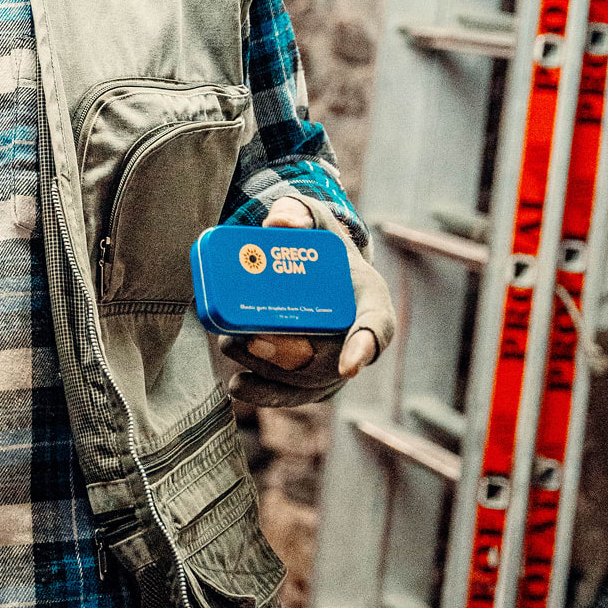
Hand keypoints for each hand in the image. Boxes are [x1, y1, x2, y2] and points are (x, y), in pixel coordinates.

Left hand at [219, 196, 395, 406]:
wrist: (321, 275)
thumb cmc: (321, 249)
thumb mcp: (315, 220)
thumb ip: (299, 211)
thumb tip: (278, 224)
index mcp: (369, 299)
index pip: (376, 327)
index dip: (364, 346)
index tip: (349, 364)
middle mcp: (355, 339)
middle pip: (325, 362)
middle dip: (286, 356)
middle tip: (248, 339)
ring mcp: (333, 365)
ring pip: (301, 381)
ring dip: (263, 369)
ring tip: (230, 344)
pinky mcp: (308, 379)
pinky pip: (289, 395)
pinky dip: (262, 392)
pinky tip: (237, 385)